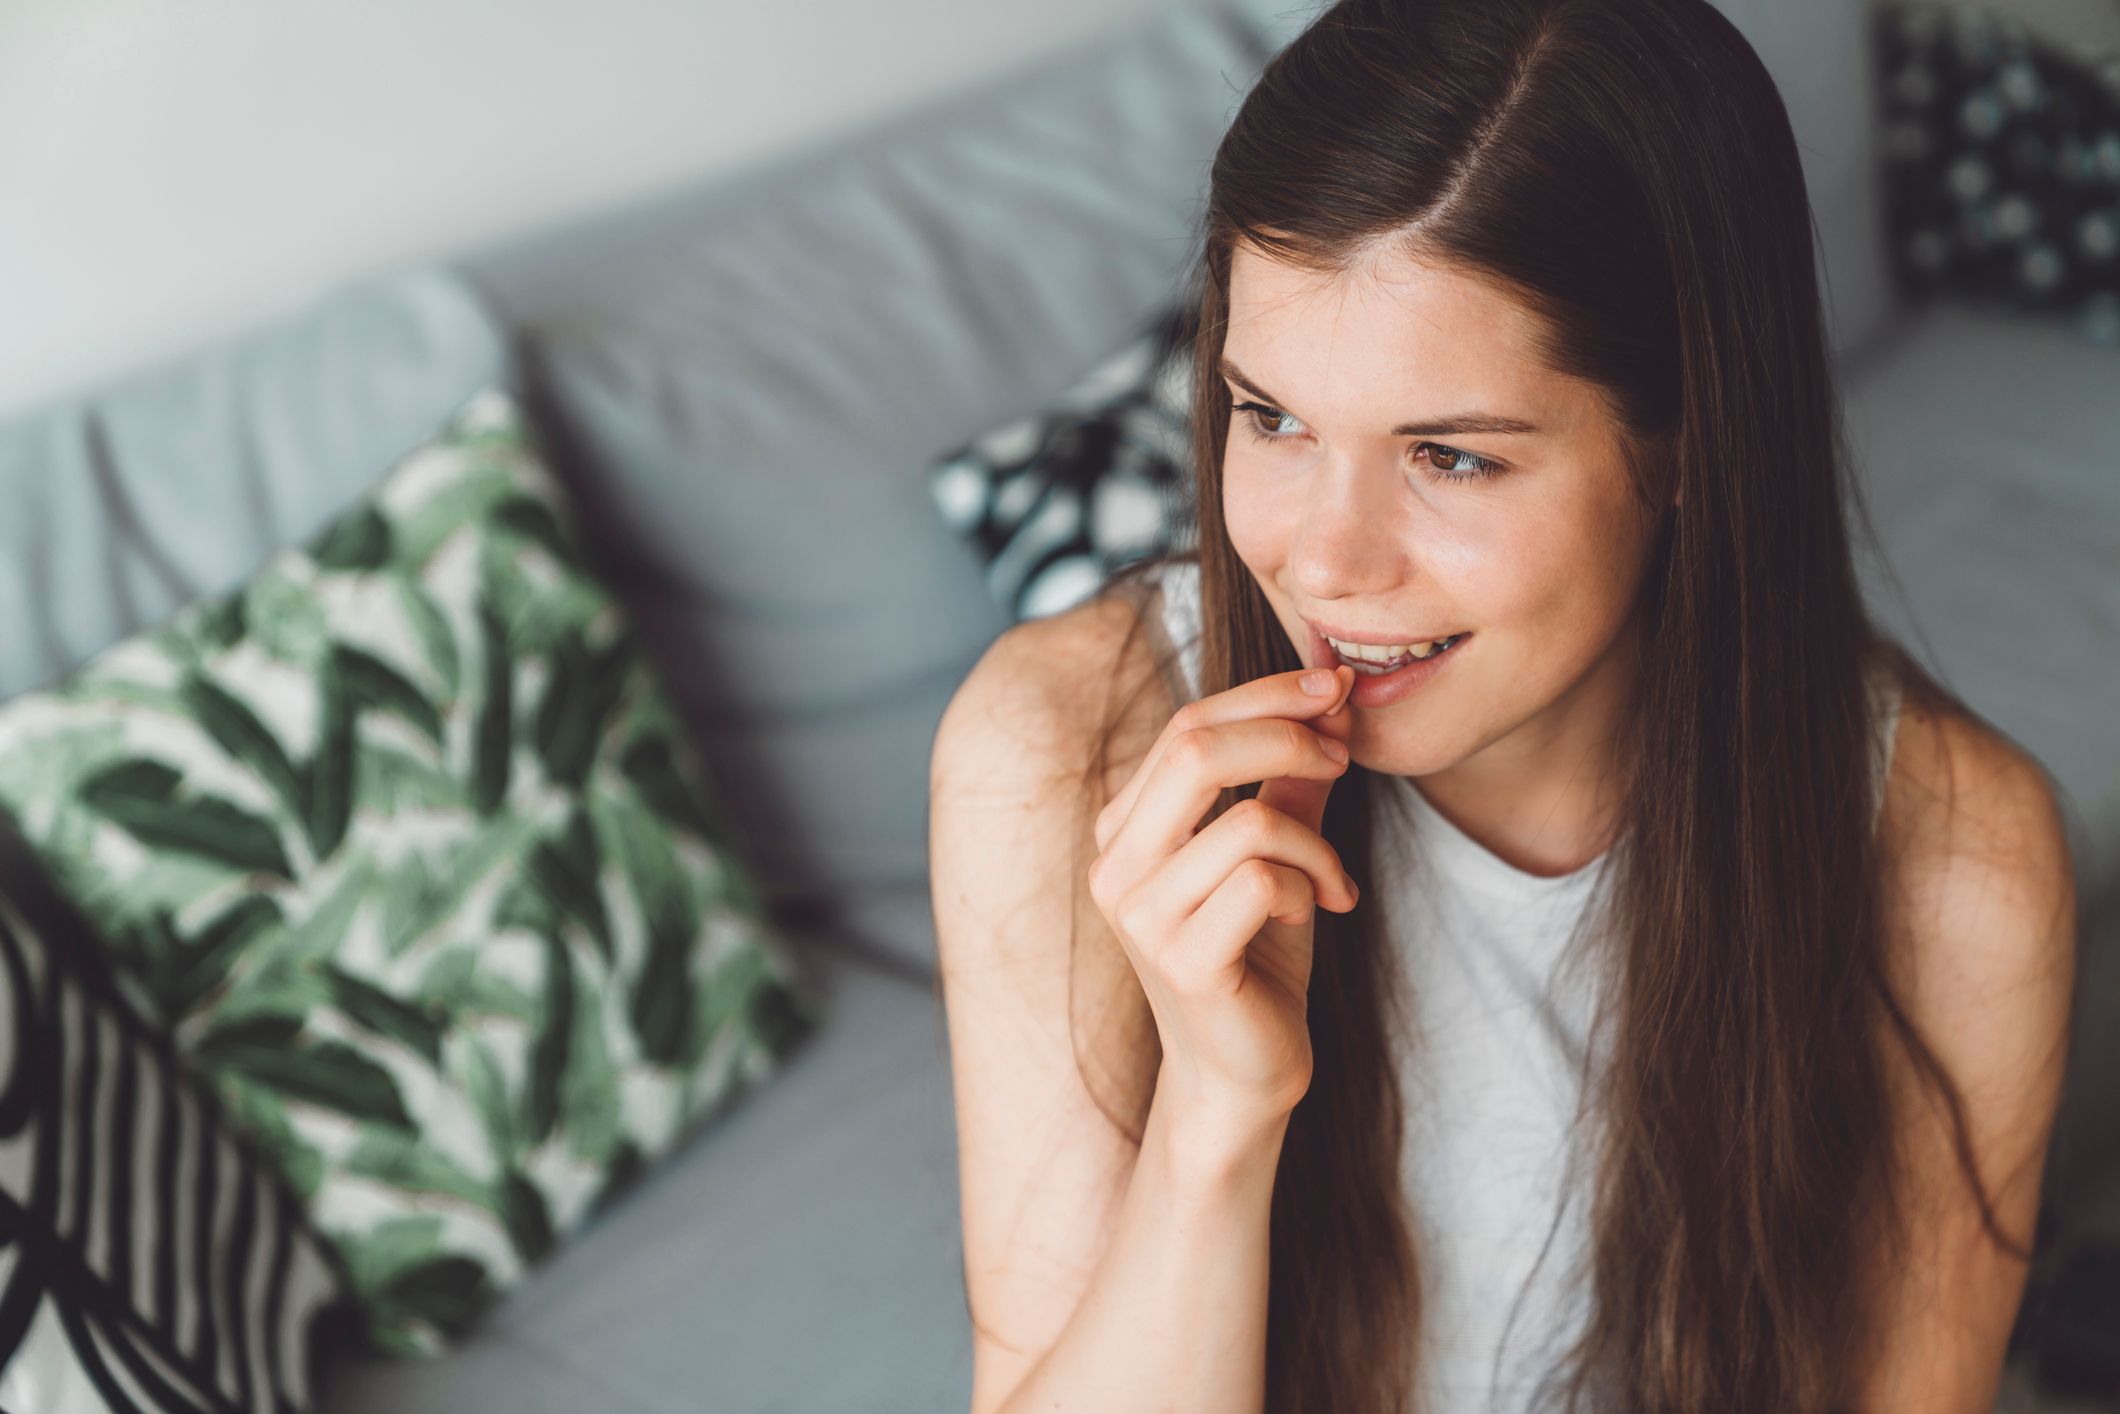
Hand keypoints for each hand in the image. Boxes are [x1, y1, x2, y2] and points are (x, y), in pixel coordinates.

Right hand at [1087, 663, 1358, 1126]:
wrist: (1244, 1072)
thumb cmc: (1257, 958)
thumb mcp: (1278, 853)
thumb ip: (1292, 781)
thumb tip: (1333, 703)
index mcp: (1126, 828)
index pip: (1188, 725)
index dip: (1267, 696)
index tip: (1335, 688)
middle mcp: (1116, 866)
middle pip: (1194, 749)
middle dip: (1287, 735)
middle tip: (1344, 756)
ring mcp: (1141, 916)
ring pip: (1248, 821)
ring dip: (1315, 844)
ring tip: (1332, 883)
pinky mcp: (1182, 961)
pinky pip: (1263, 881)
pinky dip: (1311, 885)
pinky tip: (1321, 912)